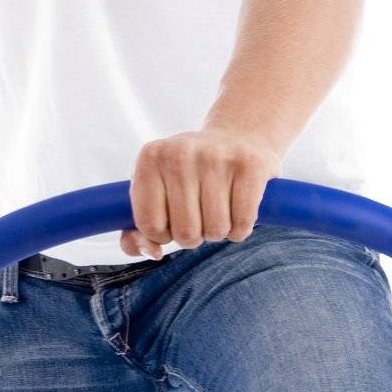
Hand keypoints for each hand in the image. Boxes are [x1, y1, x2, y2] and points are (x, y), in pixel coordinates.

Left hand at [119, 128, 280, 259]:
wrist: (238, 138)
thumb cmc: (191, 174)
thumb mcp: (158, 190)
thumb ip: (141, 230)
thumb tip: (153, 253)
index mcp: (151, 157)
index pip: (149, 225)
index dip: (162, 234)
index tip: (172, 221)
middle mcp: (180, 152)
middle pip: (185, 232)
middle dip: (194, 236)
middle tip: (199, 216)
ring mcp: (216, 156)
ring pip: (215, 231)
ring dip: (218, 232)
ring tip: (218, 210)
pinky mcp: (250, 165)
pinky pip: (242, 224)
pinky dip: (240, 229)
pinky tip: (237, 211)